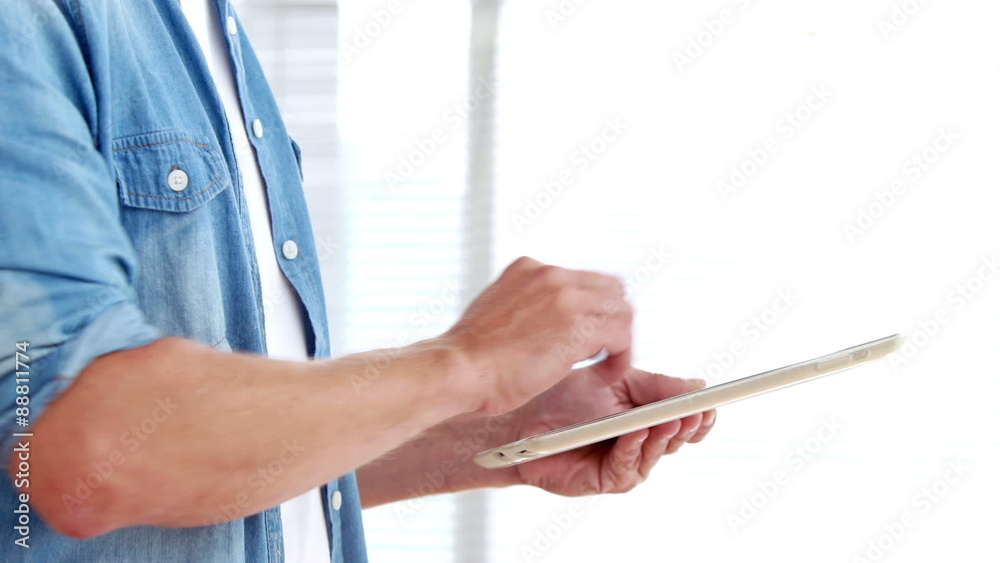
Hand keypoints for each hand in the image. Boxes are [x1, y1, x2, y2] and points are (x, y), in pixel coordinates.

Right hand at [444, 257, 632, 415]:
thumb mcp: (497, 310)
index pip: (583, 279)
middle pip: (611, 288)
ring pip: (621, 310)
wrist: (460, 368)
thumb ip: (526, 306)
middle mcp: (551, 275)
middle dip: (612, 320)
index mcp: (530, 268)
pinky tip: (605, 375)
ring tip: (606, 366)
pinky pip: (620, 336)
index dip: (593, 308)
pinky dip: (621, 357)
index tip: (589, 334)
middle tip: (605, 350)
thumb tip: (546, 323)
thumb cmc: (472, 355)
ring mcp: (566, 298)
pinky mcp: (577, 326)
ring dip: (619, 340)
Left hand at [508, 363, 715, 495]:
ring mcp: (625, 462)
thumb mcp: (614, 380)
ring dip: (664, 435)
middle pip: (677, 438)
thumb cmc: (563, 397)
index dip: (699, 413)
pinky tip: (636, 432)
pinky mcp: (607, 479)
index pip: (682, 418)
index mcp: (645, 414)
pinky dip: (634, 448)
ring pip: (657, 453)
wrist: (522, 417)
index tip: (711, 402)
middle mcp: (639, 441)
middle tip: (695, 410)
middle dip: (687, 423)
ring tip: (670, 419)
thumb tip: (696, 385)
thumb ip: (655, 385)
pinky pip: (628, 467)